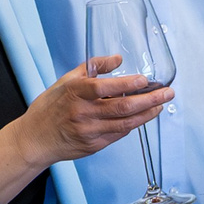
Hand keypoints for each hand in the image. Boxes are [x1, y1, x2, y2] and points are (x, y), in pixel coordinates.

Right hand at [24, 60, 171, 160]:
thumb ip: (93, 67)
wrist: (35, 138)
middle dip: (150, 100)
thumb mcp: (66, 80)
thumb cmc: (51, 107)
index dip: (126, 84)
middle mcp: (83, 113)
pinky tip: (144, 116)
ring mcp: (90, 131)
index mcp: (75, 93)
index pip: (103, 88)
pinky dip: (133, 124)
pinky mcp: (95, 145)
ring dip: (147, 114)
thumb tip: (117, 59)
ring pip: (126, 123)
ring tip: (161, 105)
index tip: (144, 80)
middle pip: (123, 108)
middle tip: (168, 93)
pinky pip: (119, 134)